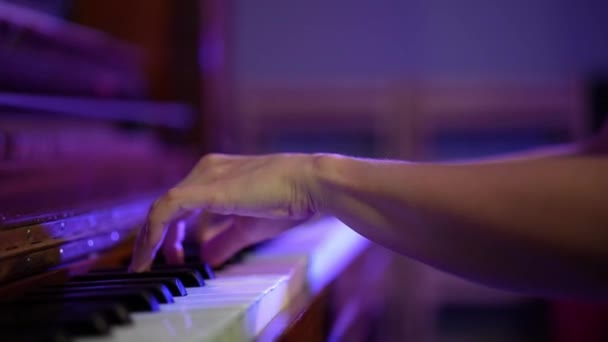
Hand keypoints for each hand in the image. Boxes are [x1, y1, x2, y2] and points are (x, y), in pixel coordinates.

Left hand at [129, 153, 322, 271]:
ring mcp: (205, 176)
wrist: (308, 182)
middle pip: (167, 205)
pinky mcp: (206, 188)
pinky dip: (155, 233)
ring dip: (148, 238)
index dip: (170, 232)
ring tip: (143, 264)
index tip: (171, 257)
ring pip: (162, 207)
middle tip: (148, 264)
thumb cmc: (288, 200)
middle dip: (154, 237)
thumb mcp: (249, 226)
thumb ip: (225, 240)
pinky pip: (167, 209)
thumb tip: (207, 257)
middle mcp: (207, 170)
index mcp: (217, 174)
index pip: (180, 203)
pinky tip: (151, 253)